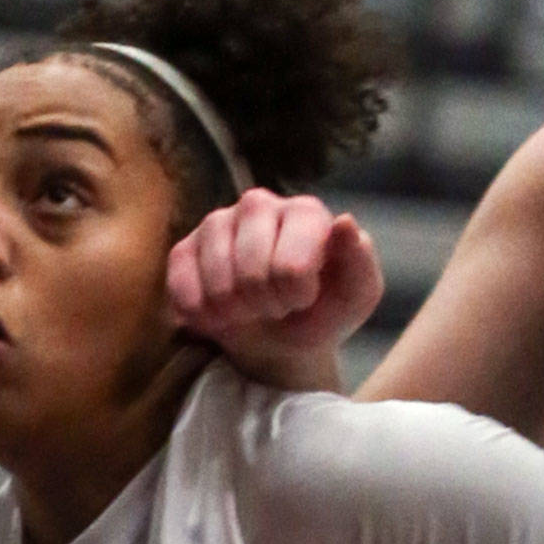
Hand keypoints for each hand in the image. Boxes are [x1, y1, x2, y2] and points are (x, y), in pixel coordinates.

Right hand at [167, 192, 383, 386]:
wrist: (283, 338)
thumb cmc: (324, 311)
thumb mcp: (356, 296)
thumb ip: (360, 262)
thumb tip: (343, 222)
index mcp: (306, 212)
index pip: (290, 267)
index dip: (296, 297)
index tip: (305, 298)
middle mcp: (259, 204)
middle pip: (250, 274)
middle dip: (267, 305)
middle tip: (277, 307)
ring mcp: (217, 222)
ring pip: (218, 285)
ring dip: (238, 313)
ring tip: (253, 308)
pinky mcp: (184, 248)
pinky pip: (185, 291)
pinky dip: (205, 316)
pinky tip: (223, 312)